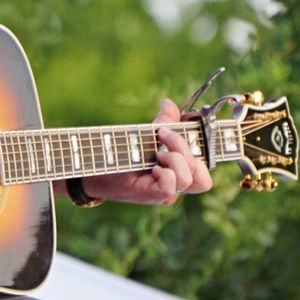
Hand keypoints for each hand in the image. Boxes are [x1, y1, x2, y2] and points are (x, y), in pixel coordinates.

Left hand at [81, 98, 213, 205]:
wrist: (93, 168)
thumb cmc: (119, 154)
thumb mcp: (144, 135)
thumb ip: (162, 122)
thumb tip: (169, 103)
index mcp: (178, 169)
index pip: (204, 163)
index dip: (206, 142)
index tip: (192, 119)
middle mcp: (175, 183)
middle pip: (202, 174)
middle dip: (186, 148)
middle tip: (163, 133)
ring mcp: (165, 192)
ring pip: (189, 179)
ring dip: (175, 159)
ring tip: (157, 152)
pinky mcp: (153, 196)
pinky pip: (171, 187)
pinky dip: (165, 173)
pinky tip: (152, 167)